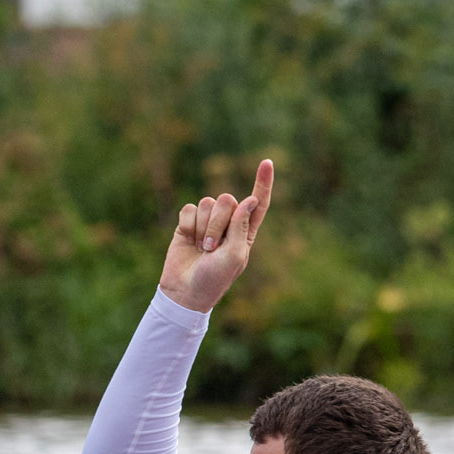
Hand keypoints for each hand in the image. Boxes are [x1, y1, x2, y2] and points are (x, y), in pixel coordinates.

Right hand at [159, 159, 273, 314]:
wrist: (186, 290)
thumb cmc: (215, 278)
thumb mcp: (234, 255)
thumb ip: (241, 227)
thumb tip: (250, 200)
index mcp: (246, 232)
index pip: (258, 203)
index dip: (262, 183)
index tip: (267, 163)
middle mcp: (228, 224)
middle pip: (227, 199)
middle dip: (218, 222)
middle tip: (213, 247)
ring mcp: (207, 222)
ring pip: (207, 203)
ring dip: (203, 227)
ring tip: (202, 248)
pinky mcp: (188, 223)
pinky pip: (189, 209)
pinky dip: (188, 225)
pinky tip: (188, 241)